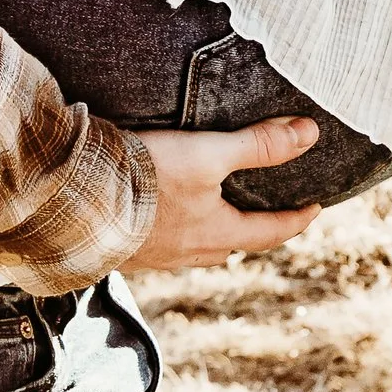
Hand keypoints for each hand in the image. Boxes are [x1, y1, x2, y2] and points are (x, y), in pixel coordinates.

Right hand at [132, 118, 324, 268]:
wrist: (76, 200)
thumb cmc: (146, 178)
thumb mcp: (208, 153)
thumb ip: (258, 144)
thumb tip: (310, 134)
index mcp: (215, 233)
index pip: (269, 232)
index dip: (295, 220)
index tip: (314, 210)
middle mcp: (188, 253)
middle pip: (232, 245)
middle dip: (252, 231)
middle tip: (265, 214)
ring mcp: (154, 256)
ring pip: (196, 250)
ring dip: (211, 235)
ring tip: (213, 216)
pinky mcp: (124, 249)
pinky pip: (161, 248)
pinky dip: (173, 235)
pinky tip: (160, 220)